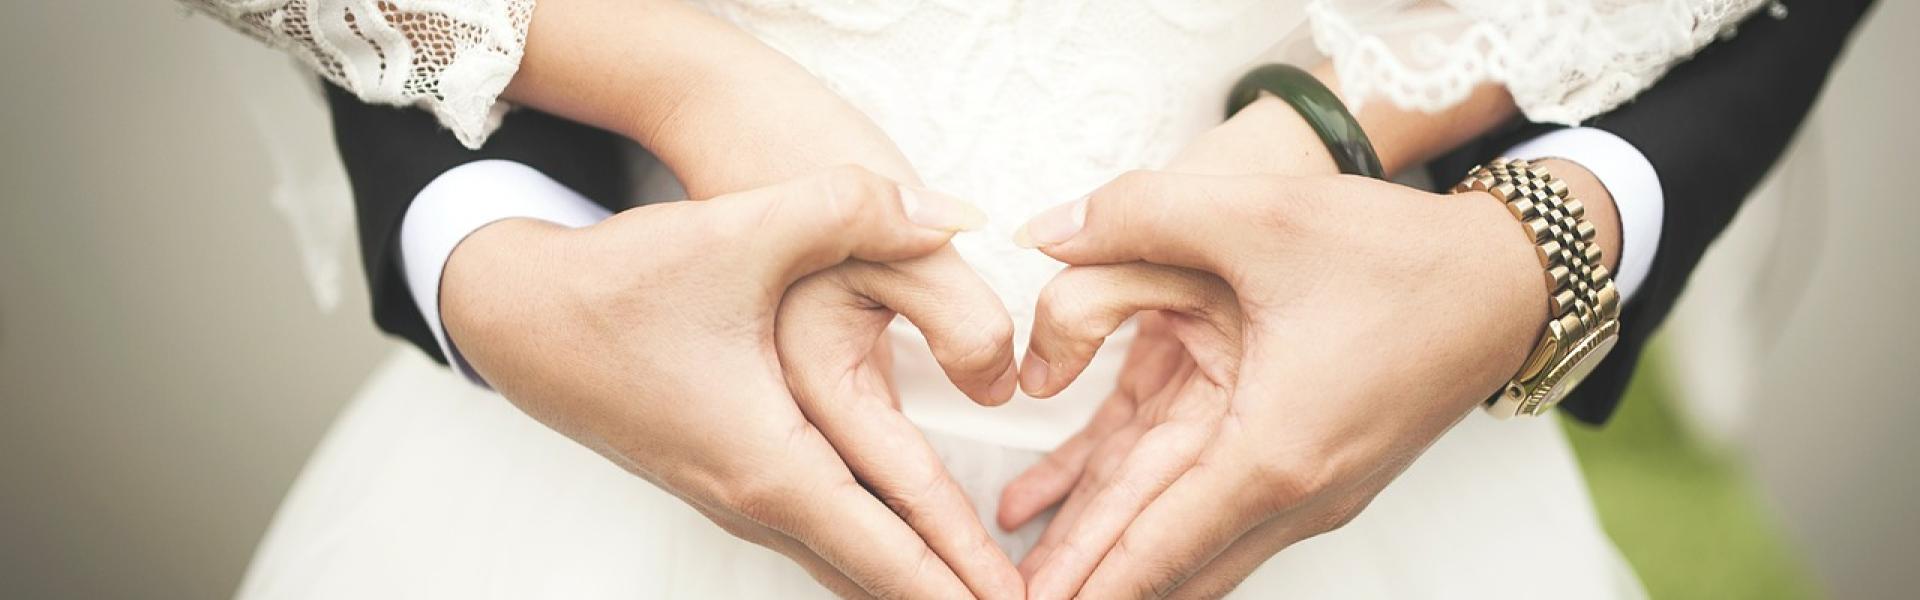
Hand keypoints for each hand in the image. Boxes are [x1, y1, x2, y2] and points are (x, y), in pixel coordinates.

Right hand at [442, 167, 1018, 599]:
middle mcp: (752, 497)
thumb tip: (956, 215)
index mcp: (771, 460)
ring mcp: (731, 496)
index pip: (888, 548)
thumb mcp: (744, 229)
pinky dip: (868, 555)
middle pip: (870, 576)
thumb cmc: (622, 281)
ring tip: (973, 595)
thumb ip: (857, 207)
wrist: (517, 313)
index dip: (959, 579)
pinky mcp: (719, 477)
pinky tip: (897, 554)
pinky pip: (813, 536)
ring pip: (839, 561)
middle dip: (946, 597)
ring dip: (908, 582)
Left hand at [1007, 171, 1572, 598]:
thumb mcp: (1259, 211)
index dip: (1090, 582)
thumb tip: (1041, 233)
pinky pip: (1225, 523)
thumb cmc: (1396, 254)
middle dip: (1094, 589)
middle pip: (1173, 570)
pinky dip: (1164, 535)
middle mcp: (1295, 495)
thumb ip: (1138, 213)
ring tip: (1054, 585)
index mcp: (1272, 450)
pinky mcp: (1320, 477)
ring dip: (1125, 569)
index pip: (1157, 546)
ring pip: (1199, 555)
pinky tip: (1107, 528)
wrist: (1507, 282)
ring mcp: (1313, 495)